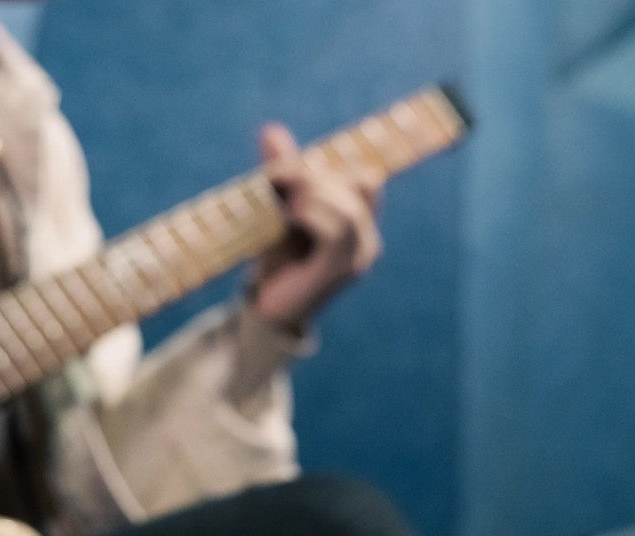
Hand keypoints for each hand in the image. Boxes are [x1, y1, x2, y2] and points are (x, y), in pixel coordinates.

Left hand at [248, 123, 384, 332]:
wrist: (267, 307)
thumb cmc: (277, 256)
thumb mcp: (279, 208)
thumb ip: (282, 172)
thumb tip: (270, 129)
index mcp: (359, 221)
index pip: (365, 178)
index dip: (330, 165)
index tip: (285, 169)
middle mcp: (367, 238)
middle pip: (357, 186)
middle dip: (314, 175)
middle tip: (275, 176)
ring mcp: (359, 256)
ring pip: (348, 209)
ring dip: (312, 193)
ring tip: (280, 198)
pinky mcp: (341, 272)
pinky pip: (336, 232)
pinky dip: (310, 215)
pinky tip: (286, 215)